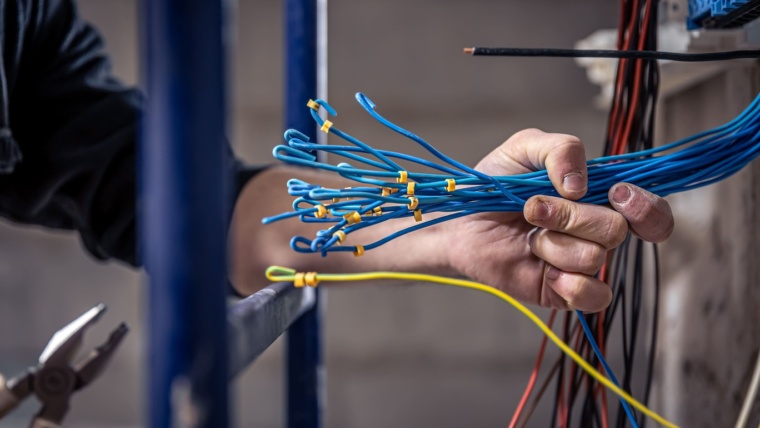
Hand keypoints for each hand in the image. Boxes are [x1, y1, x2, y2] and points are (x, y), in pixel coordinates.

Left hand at [443, 129, 673, 311]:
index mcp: (599, 197)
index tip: (616, 194)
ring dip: (553, 244)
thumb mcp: (525, 148)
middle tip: (532, 209)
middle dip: (570, 217)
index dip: (645, 207)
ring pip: (594, 258)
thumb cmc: (494, 185)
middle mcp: (596, 232)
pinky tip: (543, 269)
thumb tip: (581, 184)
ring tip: (528, 237)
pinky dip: (569, 283)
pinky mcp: (564, 292)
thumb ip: (560, 149)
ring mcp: (581, 263)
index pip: (650, 211)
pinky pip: (593, 296)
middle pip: (616, 230)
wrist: (458, 222)